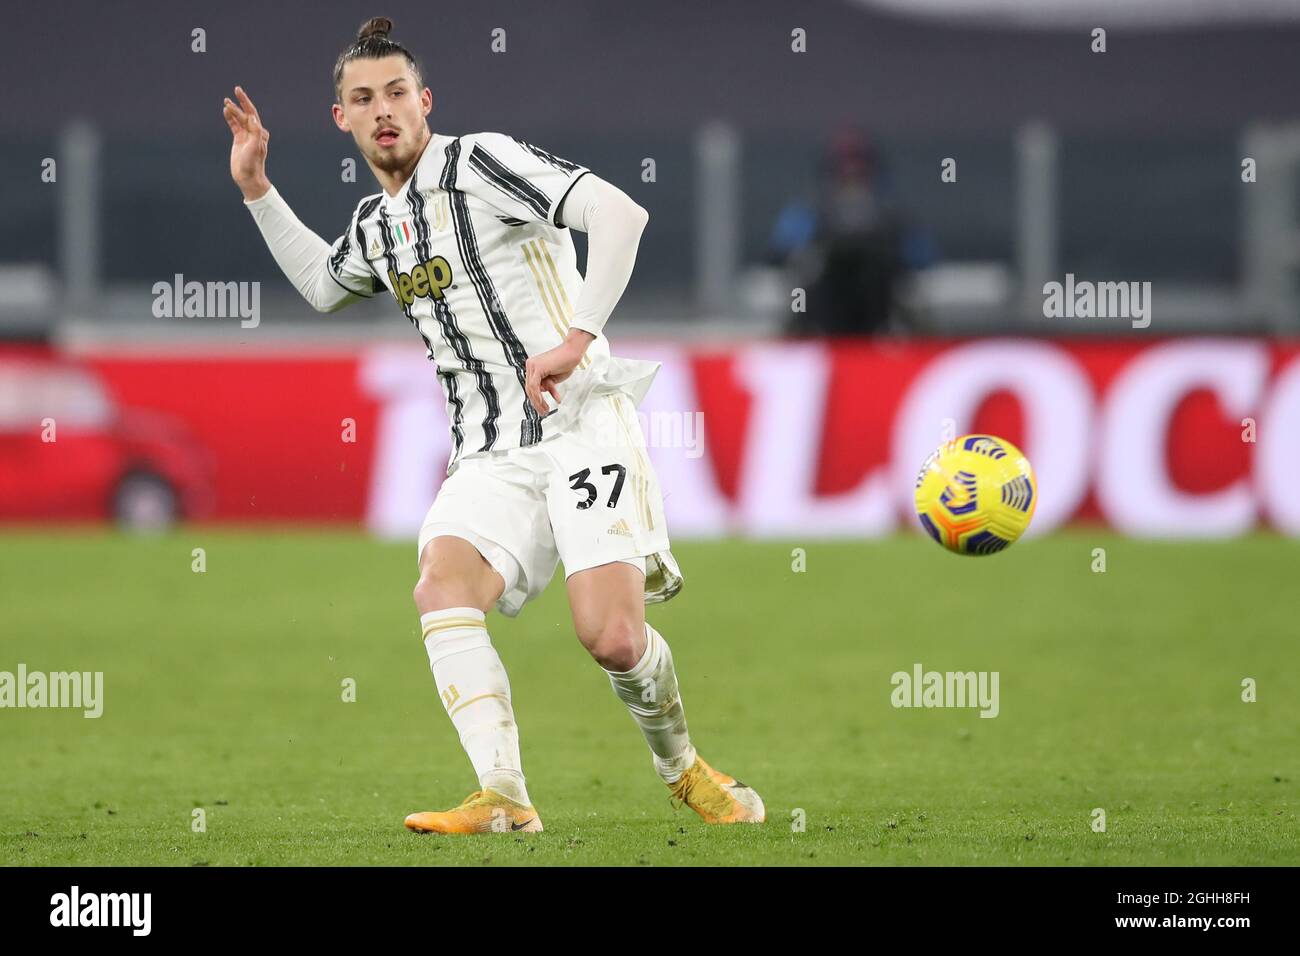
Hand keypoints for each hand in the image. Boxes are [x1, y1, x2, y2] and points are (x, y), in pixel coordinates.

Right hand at [223, 86, 271, 200]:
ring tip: (226, 101)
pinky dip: (230, 118)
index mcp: (259, 132)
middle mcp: (254, 132)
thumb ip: (255, 132)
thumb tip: (252, 117)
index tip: (238, 92)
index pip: (252, 113)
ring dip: (233, 110)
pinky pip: (234, 126)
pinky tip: (225, 111)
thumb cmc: (253, 163)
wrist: (248, 177)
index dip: (245, 102)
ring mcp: (246, 136)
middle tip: (234, 91)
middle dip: (240, 102)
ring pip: (239, 119)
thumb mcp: (255, 147)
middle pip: (246, 113)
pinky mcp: (239, 140)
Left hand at [524, 329, 594, 415]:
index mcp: (533, 366)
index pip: (531, 386)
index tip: (541, 407)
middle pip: (529, 388)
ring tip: (545, 410)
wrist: (573, 352)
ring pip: (531, 389)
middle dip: (536, 402)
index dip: (536, 398)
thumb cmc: (566, 362)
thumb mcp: (554, 377)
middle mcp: (531, 365)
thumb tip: (541, 392)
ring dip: (539, 402)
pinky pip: (535, 386)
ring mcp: (533, 366)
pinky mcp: (537, 368)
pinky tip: (546, 403)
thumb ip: (546, 384)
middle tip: (543, 411)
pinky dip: (540, 397)